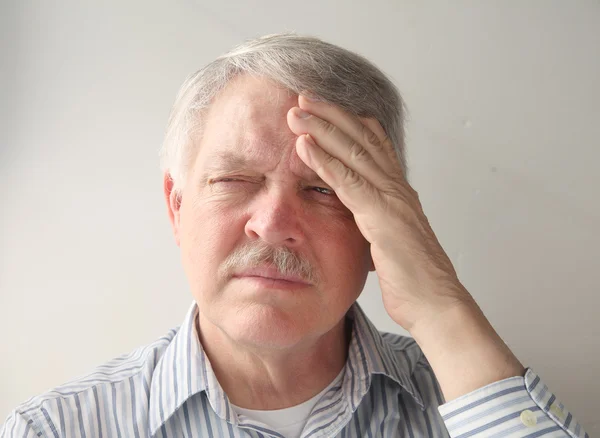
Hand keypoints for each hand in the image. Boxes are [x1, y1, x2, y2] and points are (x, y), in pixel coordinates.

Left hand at [287, 95, 473, 332]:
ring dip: (322, 129)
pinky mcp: (383, 218)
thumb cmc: (414, 279)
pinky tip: (305, 147)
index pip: (375, 145)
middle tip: (304, 95)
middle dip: (331, 114)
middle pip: (363, 138)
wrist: (436, 305)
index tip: (324, 108)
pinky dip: (325, 162)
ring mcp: (392, 200)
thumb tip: (360, 220)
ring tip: (296, 111)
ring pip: (354, 152)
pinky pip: (349, 183)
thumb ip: (375, 224)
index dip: (349, 122)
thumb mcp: (390, 243)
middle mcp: (397, 189)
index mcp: (399, 193)